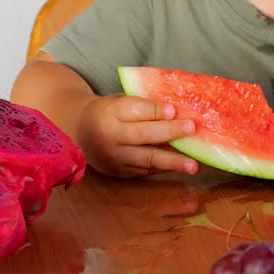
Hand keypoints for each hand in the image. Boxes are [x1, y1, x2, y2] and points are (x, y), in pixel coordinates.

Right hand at [76, 94, 200, 177]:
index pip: (135, 110)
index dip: (155, 110)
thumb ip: (143, 104)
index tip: (175, 109)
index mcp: (109, 112)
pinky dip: (164, 167)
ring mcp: (115, 158)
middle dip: (169, 132)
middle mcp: (110, 137)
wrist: (80, 132)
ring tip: (193, 165)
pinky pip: (145, 171)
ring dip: (173, 161)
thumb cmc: (108, 112)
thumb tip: (179, 109)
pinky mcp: (120, 173)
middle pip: (143, 134)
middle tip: (192, 129)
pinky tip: (181, 165)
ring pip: (147, 159)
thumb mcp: (120, 100)